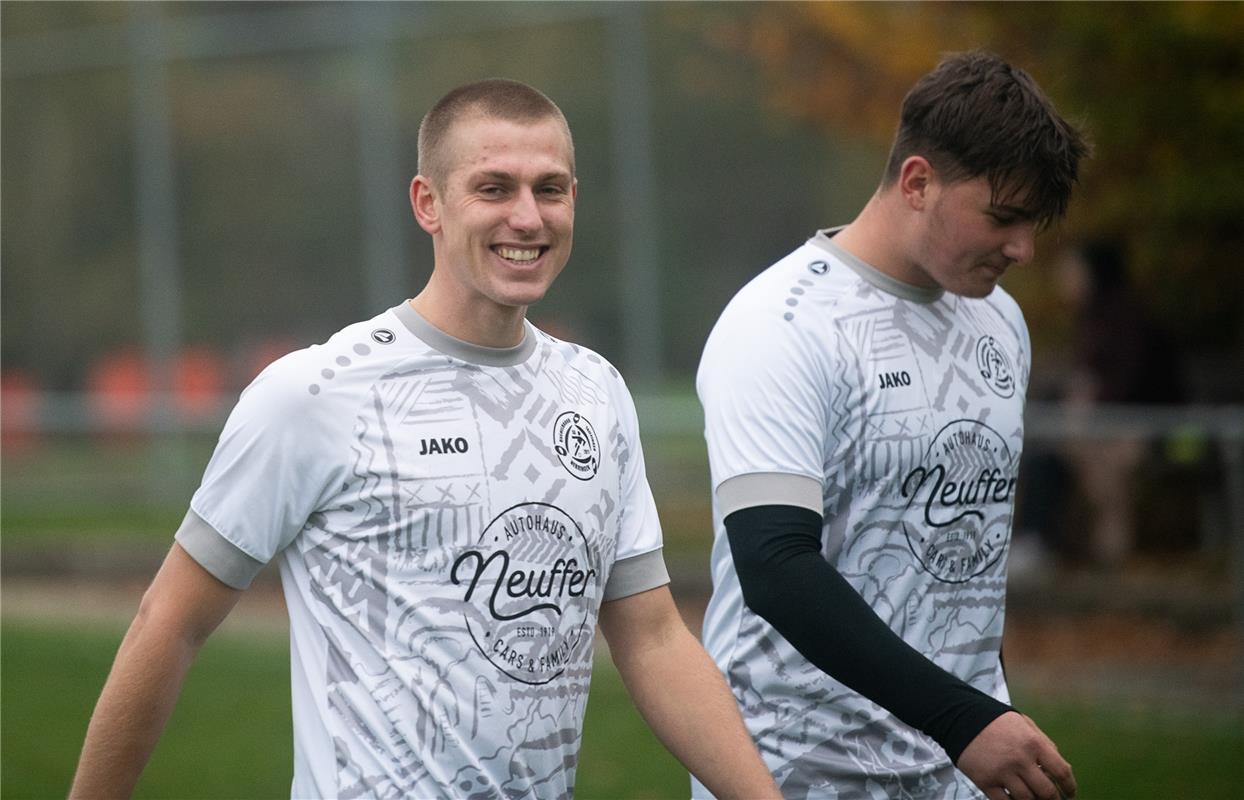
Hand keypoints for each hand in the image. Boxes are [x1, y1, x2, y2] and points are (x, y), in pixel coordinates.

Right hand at [956, 711, 1076, 799]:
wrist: (961, 719)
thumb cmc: (996, 721)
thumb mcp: (1025, 724)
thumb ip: (1045, 743)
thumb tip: (1060, 766)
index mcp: (1034, 743)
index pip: (1062, 772)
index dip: (1070, 787)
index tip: (1070, 793)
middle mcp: (1021, 760)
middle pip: (1047, 792)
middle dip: (1053, 799)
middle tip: (1052, 799)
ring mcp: (1003, 773)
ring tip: (1033, 798)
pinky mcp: (986, 782)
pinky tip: (1014, 799)